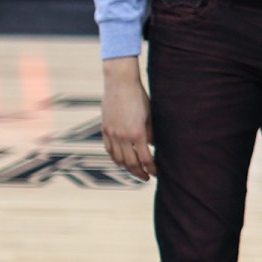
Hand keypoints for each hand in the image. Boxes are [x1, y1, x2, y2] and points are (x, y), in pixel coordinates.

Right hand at [101, 58, 154, 179]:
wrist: (120, 84)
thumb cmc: (139, 97)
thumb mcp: (150, 115)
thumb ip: (151, 133)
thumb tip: (153, 147)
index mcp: (137, 133)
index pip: (145, 158)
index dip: (151, 168)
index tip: (156, 173)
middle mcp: (123, 136)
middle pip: (130, 162)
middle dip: (139, 172)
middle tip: (146, 178)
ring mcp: (111, 133)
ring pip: (118, 158)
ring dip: (126, 168)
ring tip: (134, 171)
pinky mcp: (104, 129)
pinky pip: (108, 149)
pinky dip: (114, 158)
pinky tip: (120, 161)